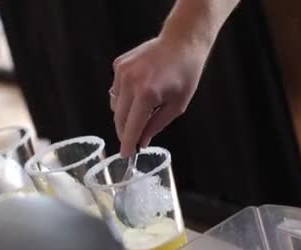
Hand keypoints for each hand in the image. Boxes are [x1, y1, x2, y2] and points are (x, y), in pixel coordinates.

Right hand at [110, 35, 209, 156]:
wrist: (182, 42)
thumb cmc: (185, 75)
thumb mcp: (176, 106)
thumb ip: (155, 125)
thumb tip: (141, 142)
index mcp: (147, 94)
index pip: (132, 127)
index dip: (128, 143)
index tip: (126, 155)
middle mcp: (130, 82)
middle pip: (119, 118)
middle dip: (125, 131)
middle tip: (134, 139)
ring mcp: (122, 71)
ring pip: (115, 105)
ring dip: (125, 113)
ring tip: (143, 109)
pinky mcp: (119, 64)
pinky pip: (116, 89)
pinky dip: (124, 96)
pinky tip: (140, 90)